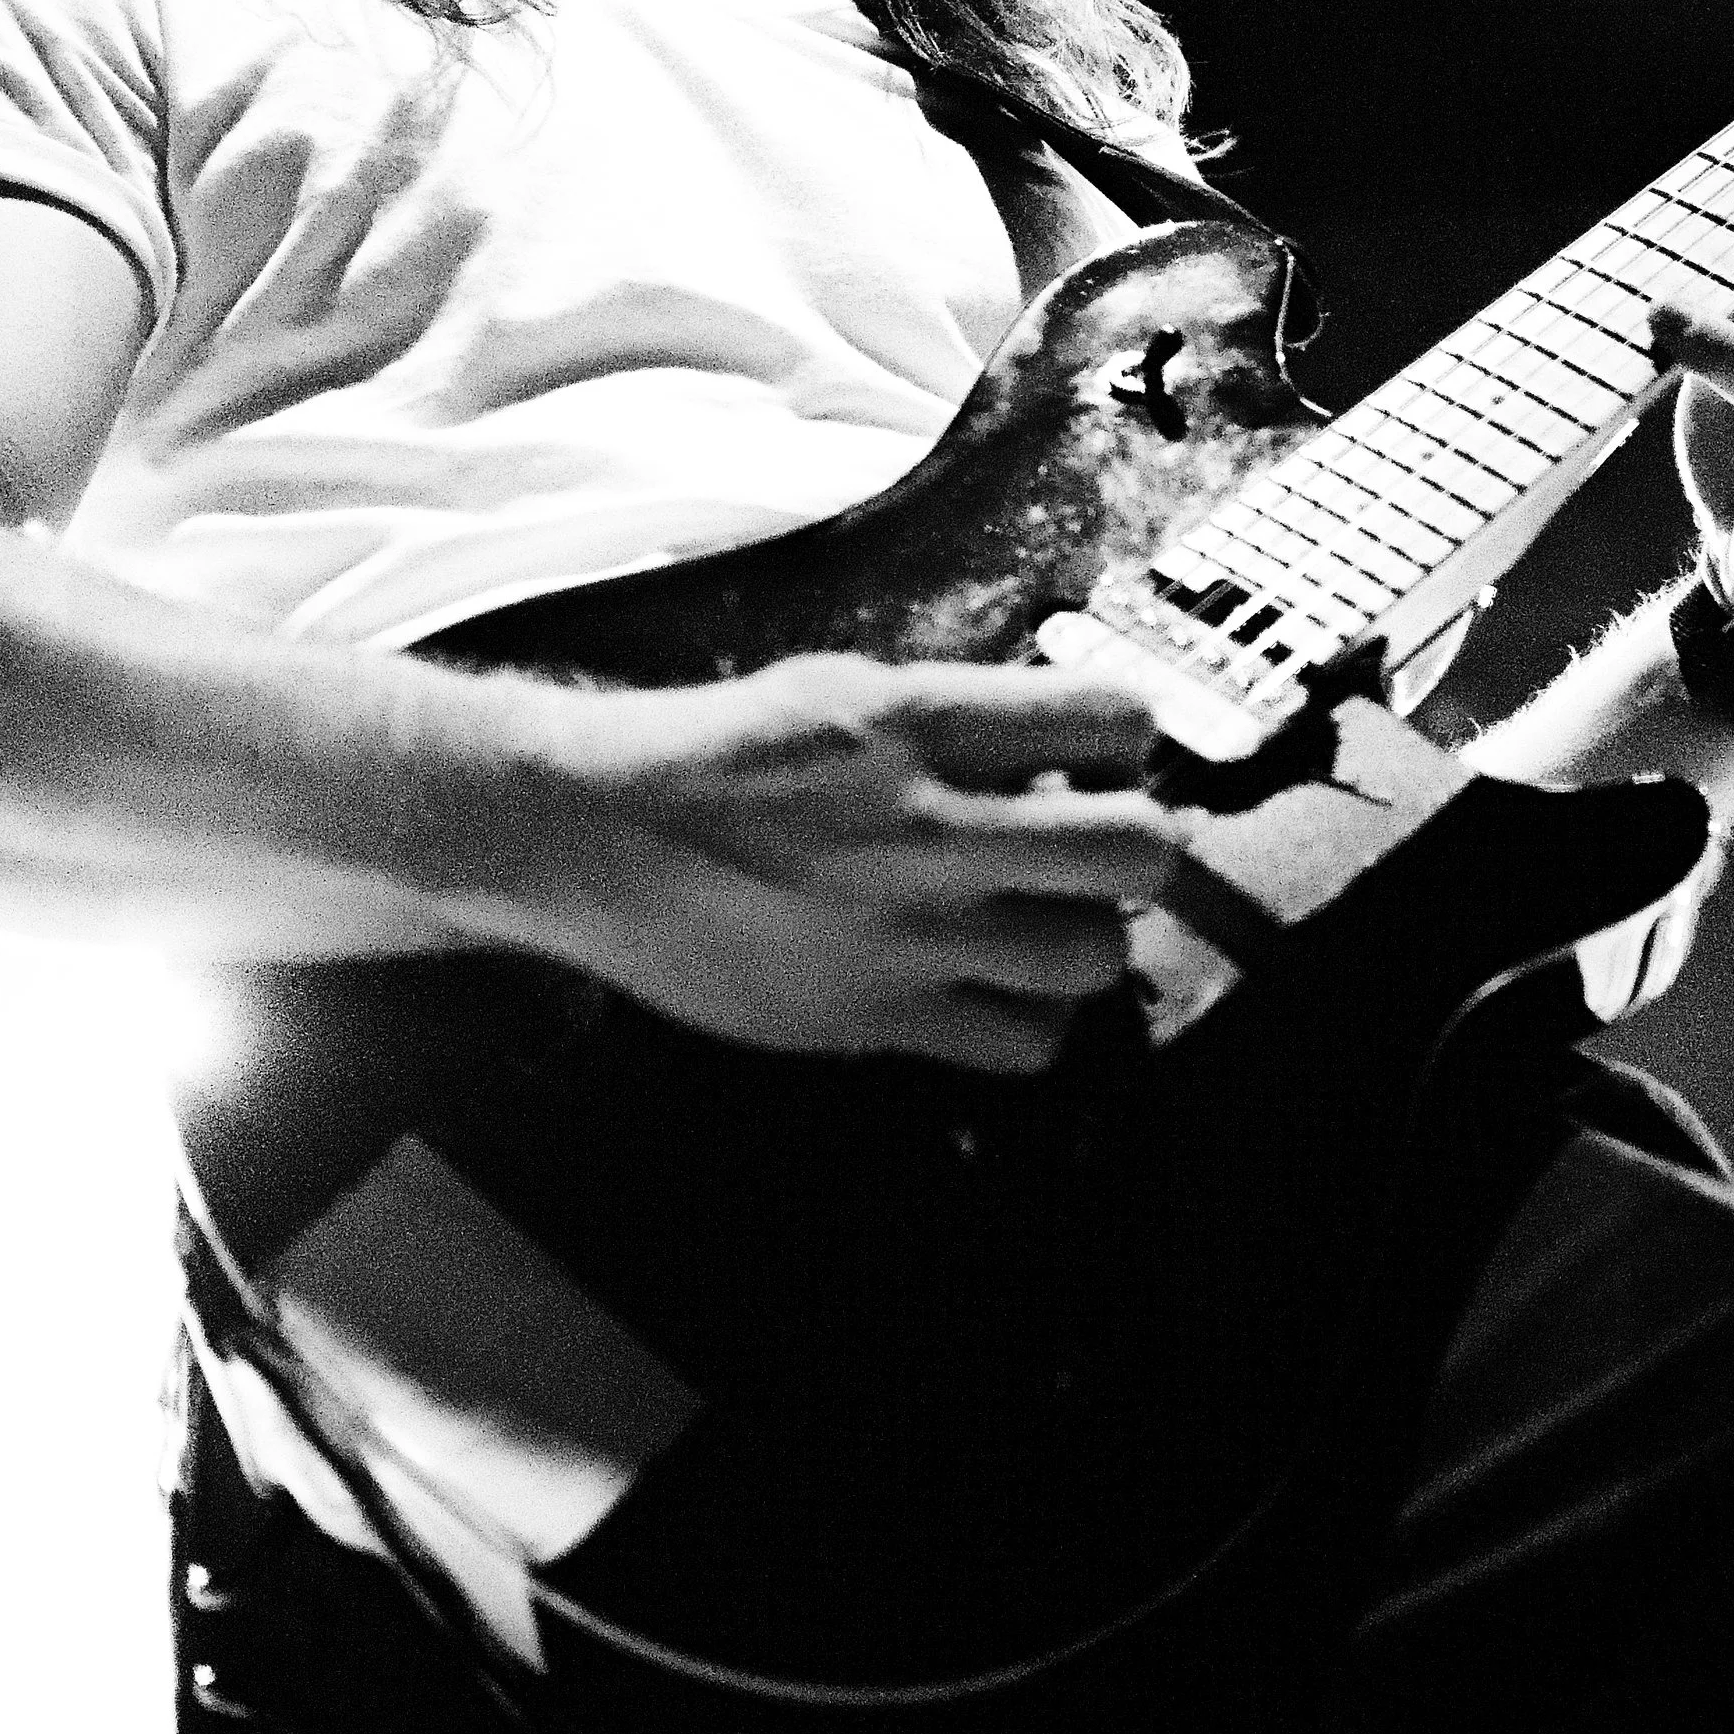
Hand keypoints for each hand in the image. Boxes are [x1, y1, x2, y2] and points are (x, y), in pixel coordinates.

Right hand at [516, 655, 1181, 1074]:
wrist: (595, 834)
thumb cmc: (714, 753)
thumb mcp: (841, 690)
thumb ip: (954, 719)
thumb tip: (1058, 757)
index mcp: (920, 722)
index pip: (1112, 718)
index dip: (1127, 738)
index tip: (1104, 756)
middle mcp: (930, 827)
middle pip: (1138, 849)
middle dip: (1137, 844)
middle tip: (1099, 847)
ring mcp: (910, 932)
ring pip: (1096, 956)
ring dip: (1086, 935)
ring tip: (1044, 919)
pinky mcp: (880, 1017)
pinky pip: (1026, 1043)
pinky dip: (1032, 1019)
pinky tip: (996, 985)